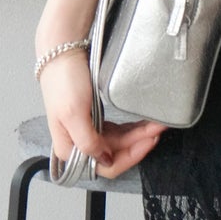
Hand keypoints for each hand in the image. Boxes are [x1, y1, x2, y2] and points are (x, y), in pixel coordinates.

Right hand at [38, 49, 168, 178]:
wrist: (62, 52)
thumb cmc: (63, 80)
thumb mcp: (74, 114)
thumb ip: (88, 142)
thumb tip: (104, 160)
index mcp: (70, 148)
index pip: (106, 166)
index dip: (129, 157)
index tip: (147, 142)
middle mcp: (79, 144)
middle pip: (116, 154)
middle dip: (139, 143)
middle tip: (158, 129)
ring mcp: (89, 131)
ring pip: (120, 142)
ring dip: (139, 135)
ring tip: (156, 125)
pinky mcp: (95, 119)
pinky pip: (119, 130)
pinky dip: (133, 128)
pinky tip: (144, 123)